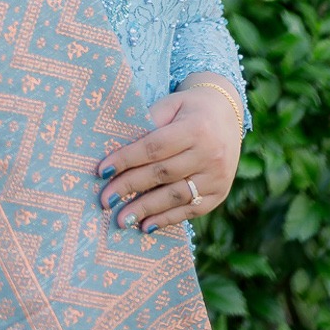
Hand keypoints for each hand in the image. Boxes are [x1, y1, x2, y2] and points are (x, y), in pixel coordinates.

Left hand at [95, 75, 242, 233]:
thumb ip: (148, 123)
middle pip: (163, 174)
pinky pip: (191, 210)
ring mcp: (217, 177)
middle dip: (130, 187)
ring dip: (146, 209)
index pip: (154, 147)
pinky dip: (167, 219)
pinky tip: (146, 225)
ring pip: (176, 197)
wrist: (227, 113)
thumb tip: (116, 148)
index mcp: (196, 128)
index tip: (102, 170)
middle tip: (105, 200)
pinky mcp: (220, 194)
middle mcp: (210, 155)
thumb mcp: (171, 104)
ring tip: (122, 219)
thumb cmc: (189, 108)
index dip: (127, 159)